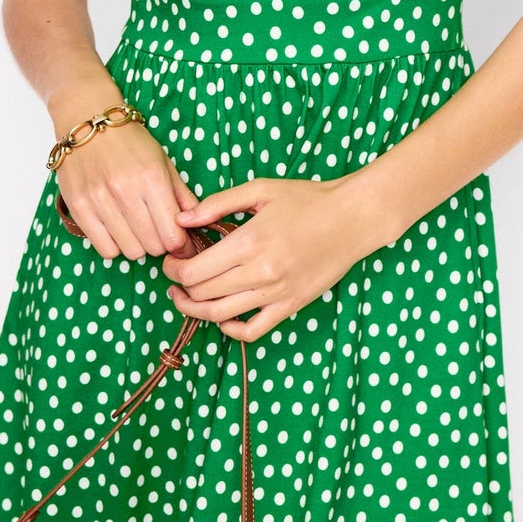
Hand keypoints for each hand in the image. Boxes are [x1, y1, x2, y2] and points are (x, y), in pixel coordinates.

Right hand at [53, 122, 204, 260]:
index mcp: (153, 180)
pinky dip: (114, 246)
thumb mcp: (164, 162)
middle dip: (161, 244)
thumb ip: (182, 195)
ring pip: (130, 252)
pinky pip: (105, 249)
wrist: (88, 123)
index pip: (173, 236)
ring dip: (138, 246)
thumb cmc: (131, 142)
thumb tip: (198, 224)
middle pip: (153, 246)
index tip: (181, 244)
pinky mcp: (79, 208)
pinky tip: (117, 230)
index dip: (182, 246)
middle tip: (157, 232)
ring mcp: (100, 201)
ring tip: (136, 229)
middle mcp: (126, 192)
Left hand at [162, 175, 388, 340]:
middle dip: (180, 287)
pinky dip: (230, 329)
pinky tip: (222, 316)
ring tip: (186, 298)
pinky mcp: (292, 306)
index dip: (172, 269)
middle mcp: (261, 272)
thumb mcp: (261, 190)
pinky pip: (253, 331)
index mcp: (250, 242)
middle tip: (174, 276)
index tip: (169, 261)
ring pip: (221, 315)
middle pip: (203, 294)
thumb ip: (218, 203)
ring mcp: (278, 293)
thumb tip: (182, 220)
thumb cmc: (309, 199)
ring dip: (195, 310)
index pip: (194, 271)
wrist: (353, 218)